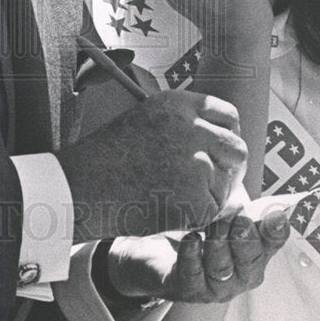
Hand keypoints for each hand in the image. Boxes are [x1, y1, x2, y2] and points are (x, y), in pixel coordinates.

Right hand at [57, 90, 247, 239]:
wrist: (82, 187)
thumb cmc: (109, 157)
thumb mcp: (147, 120)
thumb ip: (185, 124)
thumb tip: (221, 142)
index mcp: (179, 105)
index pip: (228, 116)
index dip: (227, 135)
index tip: (219, 150)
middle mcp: (193, 128)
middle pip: (237, 148)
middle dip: (229, 167)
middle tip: (211, 182)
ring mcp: (197, 164)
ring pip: (227, 183)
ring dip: (212, 192)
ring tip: (177, 196)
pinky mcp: (196, 199)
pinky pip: (213, 210)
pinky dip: (196, 215)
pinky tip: (168, 210)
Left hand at [107, 210, 289, 303]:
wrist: (154, 249)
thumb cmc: (196, 225)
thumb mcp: (221, 206)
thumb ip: (241, 196)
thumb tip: (252, 171)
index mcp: (255, 251)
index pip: (273, 242)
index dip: (276, 229)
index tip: (275, 212)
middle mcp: (240, 273)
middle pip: (251, 260)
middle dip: (244, 237)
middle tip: (236, 218)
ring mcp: (215, 286)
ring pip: (223, 270)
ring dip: (217, 244)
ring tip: (209, 226)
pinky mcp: (188, 289)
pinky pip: (193, 276)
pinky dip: (192, 255)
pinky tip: (189, 239)